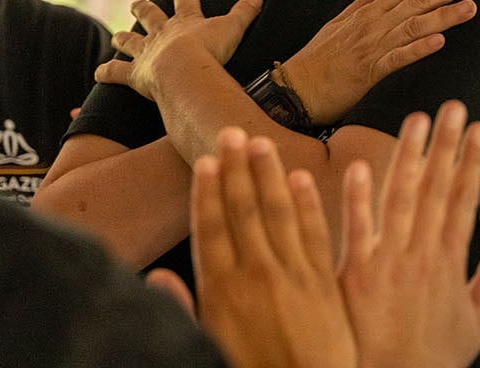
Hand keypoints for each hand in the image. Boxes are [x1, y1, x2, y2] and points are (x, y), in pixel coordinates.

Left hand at [99, 0, 262, 101]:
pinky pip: (117, 72)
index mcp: (185, 21)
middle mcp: (162, 33)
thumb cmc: (210, 49)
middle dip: (143, 8)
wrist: (184, 69)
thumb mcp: (232, 28)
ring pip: (131, 41)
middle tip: (135, 3)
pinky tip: (98, 73)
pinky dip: (107, 72)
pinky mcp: (135, 73)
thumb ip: (244, 13)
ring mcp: (146, 52)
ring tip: (116, 37)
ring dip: (123, 39)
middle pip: (149, 16)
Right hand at [190, 128, 354, 367]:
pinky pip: (315, 233)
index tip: (205, 162)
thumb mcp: (204, 346)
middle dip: (236, 169)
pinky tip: (301, 178)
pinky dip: (308, 203)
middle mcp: (255, 275)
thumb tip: (156, 277)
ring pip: (278, 212)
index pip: (211, 228)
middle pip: (243, 210)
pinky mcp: (323, 284)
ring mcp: (292, 276)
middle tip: (232, 133)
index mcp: (220, 292)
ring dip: (269, 174)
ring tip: (262, 142)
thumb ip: (182, 309)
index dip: (207, 193)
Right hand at [284, 0, 479, 124]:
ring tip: (472, 6)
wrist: (294, 88)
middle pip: (417, 0)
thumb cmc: (316, 59)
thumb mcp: (337, 23)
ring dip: (444, 15)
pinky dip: (419, 49)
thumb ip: (362, 3)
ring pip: (414, 26)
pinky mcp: (369, 73)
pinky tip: (440, 42)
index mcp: (368, 13)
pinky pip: (398, 59)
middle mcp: (373, 25)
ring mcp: (372, 47)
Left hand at [339, 101, 479, 367]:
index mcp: (450, 263)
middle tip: (454, 106)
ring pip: (401, 200)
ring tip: (417, 119)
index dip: (473, 163)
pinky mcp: (355, 277)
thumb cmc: (432, 360)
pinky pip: (355, 231)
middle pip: (436, 190)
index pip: (464, 201)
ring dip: (410, 157)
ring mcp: (389, 264)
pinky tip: (360, 165)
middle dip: (447, 146)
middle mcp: (422, 257)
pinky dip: (357, 199)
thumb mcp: (475, 323)